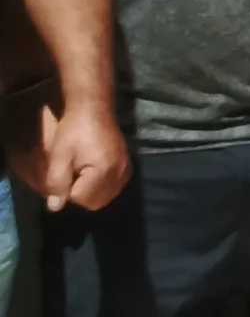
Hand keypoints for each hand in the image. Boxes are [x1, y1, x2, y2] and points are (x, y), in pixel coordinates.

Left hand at [12, 94, 128, 210]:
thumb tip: (54, 207)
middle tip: (71, 175)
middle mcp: (119, 173)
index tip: (64, 173)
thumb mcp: (58, 156)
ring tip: (81, 173)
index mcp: (102, 171)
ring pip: (105, 197)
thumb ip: (56, 183)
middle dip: (80, 194)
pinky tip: (94, 173)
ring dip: (91, 192)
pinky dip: (103, 186)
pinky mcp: (127, 166)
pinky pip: (114, 187)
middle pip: (95, 203)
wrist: (94, 109)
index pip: (81, 199)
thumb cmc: (73, 130)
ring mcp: (125, 170)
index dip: (67, 190)